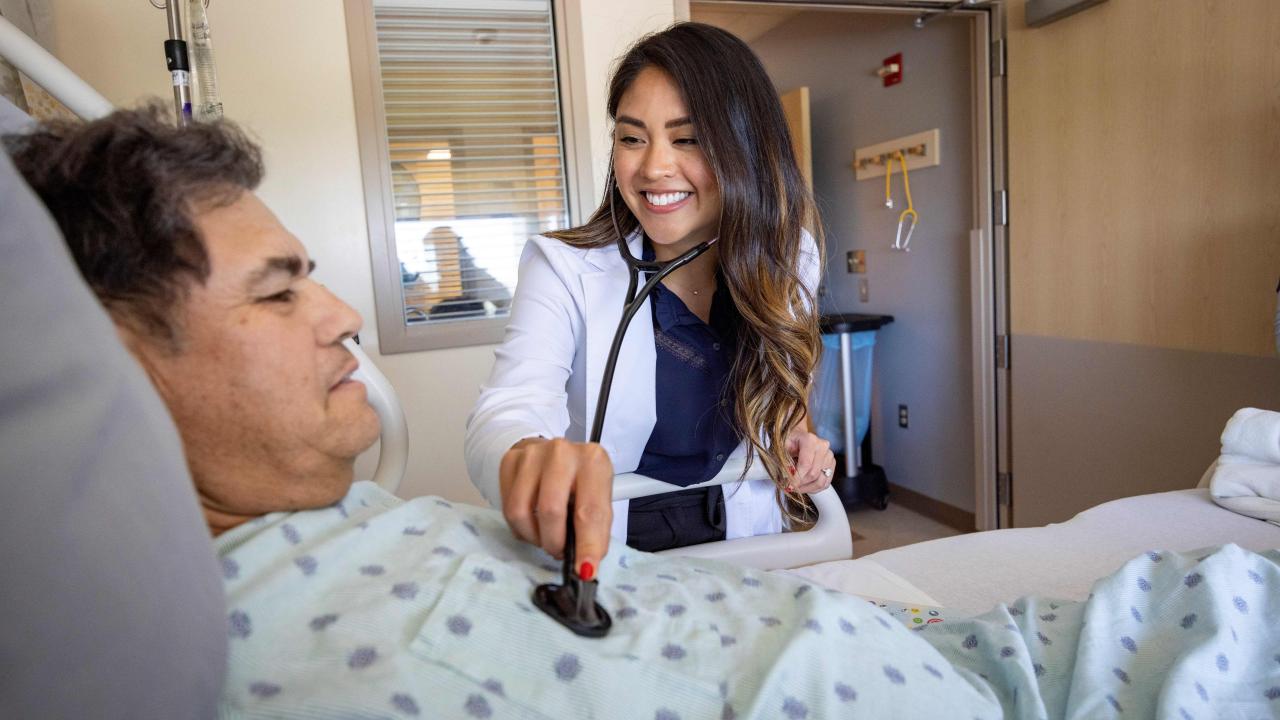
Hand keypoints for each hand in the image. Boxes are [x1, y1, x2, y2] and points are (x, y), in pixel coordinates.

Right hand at [498, 437, 613, 577]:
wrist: (556, 456)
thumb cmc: (581, 484)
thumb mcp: (599, 502)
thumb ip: (595, 533)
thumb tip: (586, 568)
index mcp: (593, 461)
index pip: (588, 510)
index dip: (586, 545)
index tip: (584, 571)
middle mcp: (562, 452)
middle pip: (550, 511)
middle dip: (554, 542)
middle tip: (559, 550)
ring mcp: (532, 454)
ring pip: (521, 512)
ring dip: (534, 536)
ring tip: (545, 535)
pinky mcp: (510, 460)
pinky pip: (506, 507)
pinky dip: (520, 526)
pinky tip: (532, 521)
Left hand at [785, 427, 834, 493]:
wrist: (797, 437)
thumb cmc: (789, 441)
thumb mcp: (781, 448)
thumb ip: (783, 462)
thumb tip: (786, 477)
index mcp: (810, 440)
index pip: (806, 464)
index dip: (797, 477)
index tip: (788, 485)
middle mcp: (823, 446)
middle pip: (813, 473)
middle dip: (800, 483)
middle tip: (789, 487)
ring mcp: (829, 456)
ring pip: (820, 481)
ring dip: (806, 488)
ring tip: (796, 487)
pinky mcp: (831, 465)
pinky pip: (825, 483)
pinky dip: (814, 488)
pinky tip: (804, 487)